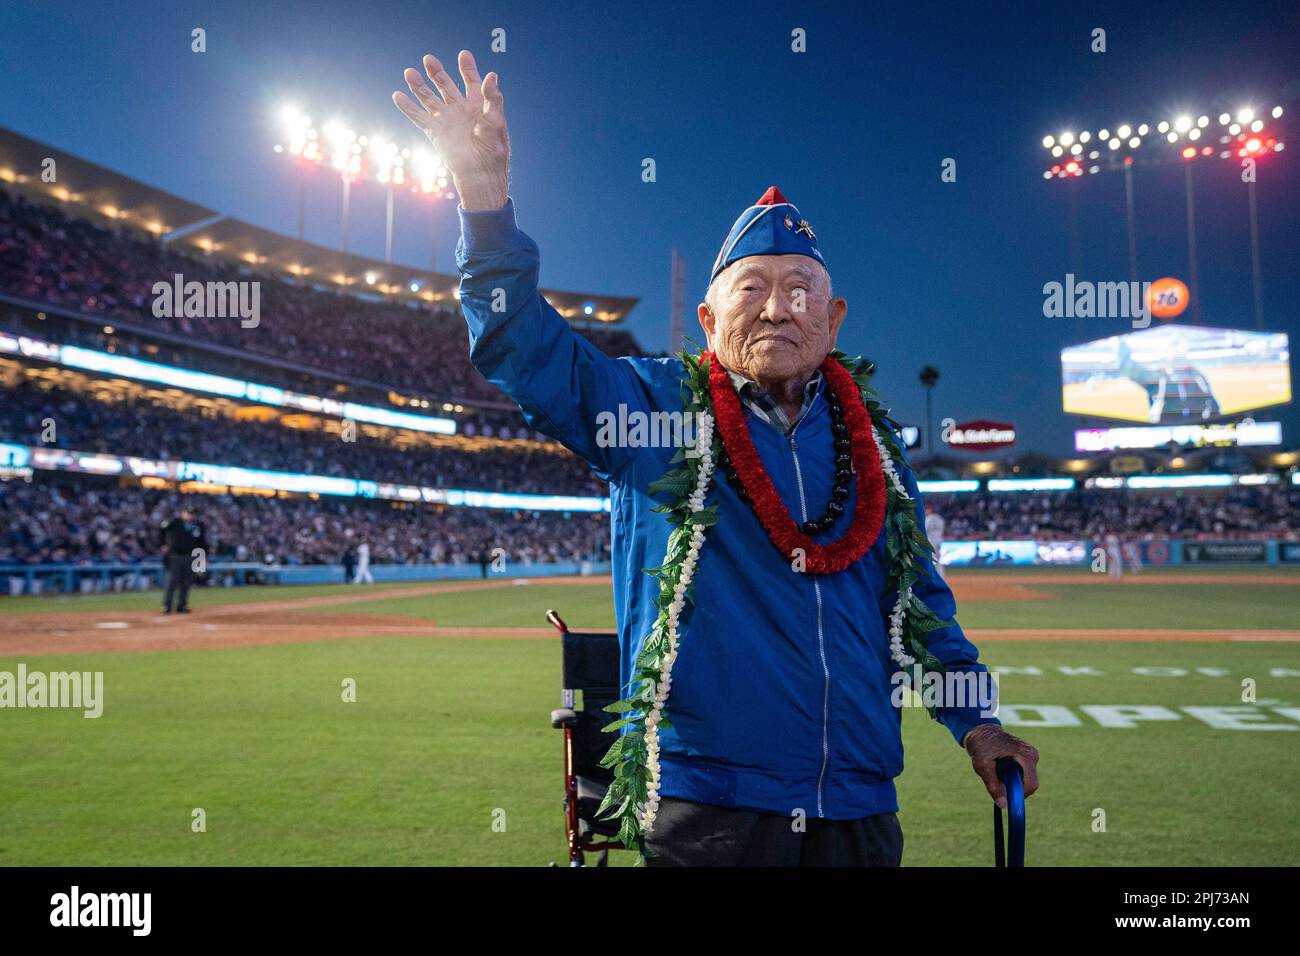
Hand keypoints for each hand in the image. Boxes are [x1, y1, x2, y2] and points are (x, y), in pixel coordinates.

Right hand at [393, 50, 509, 210]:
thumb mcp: (496, 120)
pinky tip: (397, 95)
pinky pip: (418, 116)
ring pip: (428, 97)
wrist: (480, 172)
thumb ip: (493, 97)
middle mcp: (460, 110)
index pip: (471, 81)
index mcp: (477, 105)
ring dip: (419, 85)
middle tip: (428, 59)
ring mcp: (446, 120)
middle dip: (437, 72)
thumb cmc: (493, 149)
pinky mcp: (434, 132)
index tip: (463, 55)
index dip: (467, 68)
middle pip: (445, 85)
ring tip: (409, 72)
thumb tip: (491, 75)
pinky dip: (407, 106)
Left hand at [963, 724, 1038, 808]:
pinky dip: (1013, 776)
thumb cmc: (981, 745)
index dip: (1019, 795)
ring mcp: (1031, 755)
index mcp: (1026, 755)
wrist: (980, 730)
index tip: (1006, 798)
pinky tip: (1000, 768)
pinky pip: (1023, 774)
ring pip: (1025, 780)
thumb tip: (1003, 805)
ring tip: (997, 771)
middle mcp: (1032, 755)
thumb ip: (993, 786)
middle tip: (997, 782)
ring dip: (1012, 781)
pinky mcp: (1027, 757)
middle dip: (1014, 787)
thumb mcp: (982, 766)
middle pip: (1029, 783)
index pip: (1031, 784)